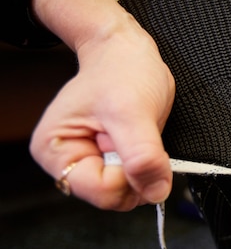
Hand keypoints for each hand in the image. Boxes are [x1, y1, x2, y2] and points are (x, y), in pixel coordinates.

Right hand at [28, 0, 174, 210]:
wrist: (128, 51)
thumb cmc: (120, 71)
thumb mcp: (132, 111)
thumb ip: (143, 155)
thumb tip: (157, 192)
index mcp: (56, 152)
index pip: (99, 191)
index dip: (128, 176)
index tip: (136, 146)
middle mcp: (70, 163)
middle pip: (114, 197)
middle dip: (136, 172)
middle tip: (137, 136)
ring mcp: (93, 163)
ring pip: (129, 191)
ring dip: (145, 167)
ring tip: (136, 132)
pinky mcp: (114, 162)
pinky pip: (139, 179)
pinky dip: (150, 164)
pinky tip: (141, 138)